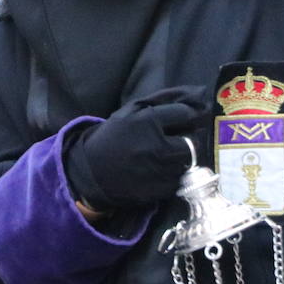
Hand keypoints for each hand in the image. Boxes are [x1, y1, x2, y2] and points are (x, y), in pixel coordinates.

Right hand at [64, 85, 208, 210]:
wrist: (90, 172)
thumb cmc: (112, 138)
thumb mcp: (128, 112)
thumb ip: (159, 101)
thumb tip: (193, 93)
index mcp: (148, 122)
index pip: (186, 114)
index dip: (185, 116)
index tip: (181, 120)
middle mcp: (158, 146)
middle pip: (193, 141)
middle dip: (187, 139)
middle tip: (174, 141)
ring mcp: (160, 171)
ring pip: (189, 161)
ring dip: (181, 157)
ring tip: (163, 157)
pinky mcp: (161, 190)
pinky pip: (179, 179)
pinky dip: (173, 175)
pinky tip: (157, 171)